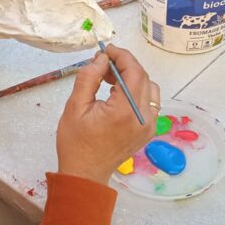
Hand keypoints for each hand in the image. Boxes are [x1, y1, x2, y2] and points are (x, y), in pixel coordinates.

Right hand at [56, 45, 159, 184]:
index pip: (134, 72)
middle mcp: (143, 118)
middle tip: (103, 64)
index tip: (106, 50)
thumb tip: (102, 59)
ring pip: (150, 88)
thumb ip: (89, 77)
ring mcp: (149, 126)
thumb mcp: (74, 107)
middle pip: (143, 78)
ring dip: (132, 77)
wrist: (85, 174)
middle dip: (125, 65)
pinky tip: (118, 94)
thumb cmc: (76, 143)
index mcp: (125, 112)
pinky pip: (150, 102)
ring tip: (109, 80)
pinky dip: (137, 91)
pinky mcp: (148, 130)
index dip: (122, 56)